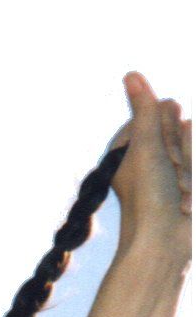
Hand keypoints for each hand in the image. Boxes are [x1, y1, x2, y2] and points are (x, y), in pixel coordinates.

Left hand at [105, 72, 190, 267]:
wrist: (164, 243)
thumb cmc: (149, 196)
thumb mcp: (147, 145)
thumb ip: (145, 109)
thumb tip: (131, 74)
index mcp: (126, 148)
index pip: (160, 113)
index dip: (167, 130)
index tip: (162, 154)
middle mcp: (144, 159)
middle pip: (176, 130)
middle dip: (179, 151)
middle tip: (170, 178)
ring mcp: (164, 174)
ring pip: (189, 148)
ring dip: (188, 169)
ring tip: (177, 194)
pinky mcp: (181, 188)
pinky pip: (193, 167)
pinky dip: (192, 181)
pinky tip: (185, 199)